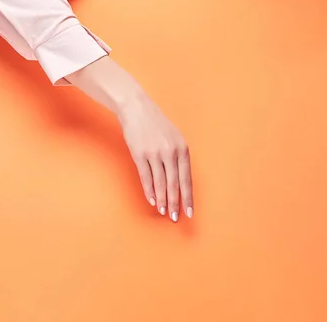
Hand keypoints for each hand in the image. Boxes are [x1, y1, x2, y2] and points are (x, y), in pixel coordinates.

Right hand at [119, 90, 192, 222]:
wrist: (137, 109)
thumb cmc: (156, 124)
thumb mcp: (174, 138)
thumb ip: (178, 157)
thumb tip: (180, 181)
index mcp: (182, 148)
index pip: (187, 178)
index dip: (188, 196)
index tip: (190, 211)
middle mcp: (170, 152)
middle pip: (174, 184)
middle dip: (176, 203)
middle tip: (176, 217)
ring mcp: (155, 153)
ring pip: (160, 183)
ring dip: (162, 200)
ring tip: (164, 212)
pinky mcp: (140, 154)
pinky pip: (146, 177)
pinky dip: (149, 191)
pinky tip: (152, 200)